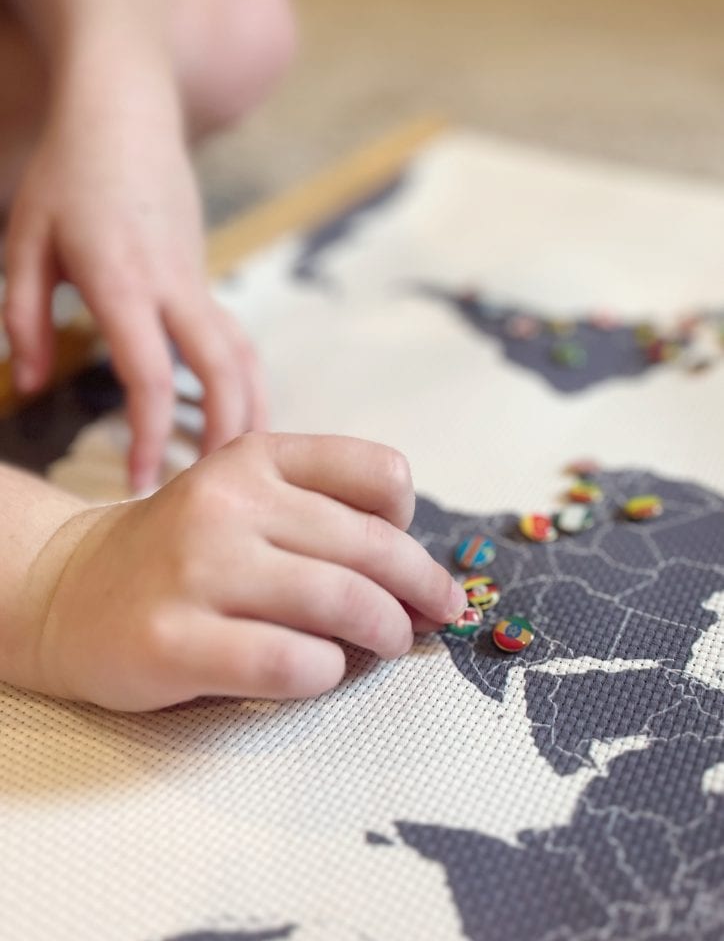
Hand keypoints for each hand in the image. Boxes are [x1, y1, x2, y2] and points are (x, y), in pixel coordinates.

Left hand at [2, 82, 264, 490]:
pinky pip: (239, 341)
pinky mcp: (206, 278)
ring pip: (244, 357)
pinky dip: (247, 385)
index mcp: (121, 280)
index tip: (142, 483)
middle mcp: (173, 286)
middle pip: (221, 371)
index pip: (149, 373)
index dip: (151, 434)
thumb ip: (22, 317)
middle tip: (208, 490)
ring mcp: (198, 280)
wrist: (126, 108)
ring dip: (250, 414)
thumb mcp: (23, 240)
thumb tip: (30, 384)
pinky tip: (242, 417)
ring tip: (243, 468)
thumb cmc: (67, 172)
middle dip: (222, 435)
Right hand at [31, 434, 467, 710]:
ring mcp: (197, 569)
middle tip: (434, 615)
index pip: (380, 472)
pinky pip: (288, 661)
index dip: (410, 520)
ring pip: (340, 601)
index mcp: (256, 456)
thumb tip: (421, 574)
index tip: (405, 555)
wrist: (72, 589)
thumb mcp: (246, 497)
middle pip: (372, 545)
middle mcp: (228, 501)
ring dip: (386, 631)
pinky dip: (326, 672)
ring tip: (387, 644)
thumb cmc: (186, 550)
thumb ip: (323, 512)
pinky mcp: (174, 639)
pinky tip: (322, 671)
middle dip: (421, 588)